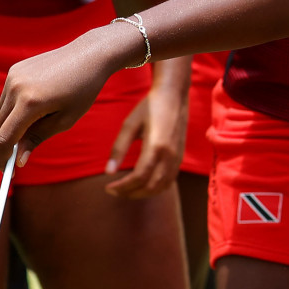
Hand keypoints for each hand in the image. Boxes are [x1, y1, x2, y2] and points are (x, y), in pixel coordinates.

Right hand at [0, 27, 126, 162]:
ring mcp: (12, 76)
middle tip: (17, 158)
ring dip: (10, 126)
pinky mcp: (14, 70)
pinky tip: (33, 109)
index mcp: (30, 102)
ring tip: (32, 130)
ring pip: (1, 112)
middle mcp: (16, 87)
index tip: (7, 171)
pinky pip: (7, 97)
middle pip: (0, 126)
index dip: (3, 157)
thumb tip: (19, 159)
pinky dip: (13, 109)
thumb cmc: (83, 90)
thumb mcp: (65, 120)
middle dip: (6, 144)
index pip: (5, 138)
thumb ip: (38, 138)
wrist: (89, 55)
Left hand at [104, 69, 186, 198]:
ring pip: (162, 187)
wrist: (173, 95)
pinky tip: (143, 184)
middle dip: (130, 193)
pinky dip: (155, 188)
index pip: (139, 177)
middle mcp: (170, 155)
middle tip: (113, 191)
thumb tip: (108, 172)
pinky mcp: (180, 157)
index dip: (122, 187)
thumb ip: (118, 149)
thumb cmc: (148, 107)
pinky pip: (169, 180)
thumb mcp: (129, 125)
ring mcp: (178, 157)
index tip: (107, 187)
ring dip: (143, 193)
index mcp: (156, 147)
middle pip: (150, 186)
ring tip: (126, 190)